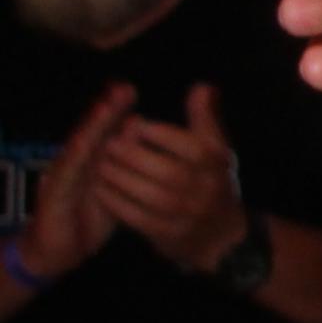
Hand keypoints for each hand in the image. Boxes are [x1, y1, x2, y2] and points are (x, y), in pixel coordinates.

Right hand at [14, 88, 132, 282]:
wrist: (59, 249)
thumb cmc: (91, 214)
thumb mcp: (118, 186)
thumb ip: (130, 161)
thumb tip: (140, 129)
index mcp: (93, 159)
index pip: (105, 130)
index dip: (116, 110)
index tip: (130, 88)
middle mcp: (76, 163)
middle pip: (91, 133)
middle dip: (106, 111)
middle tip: (122, 89)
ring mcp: (62, 177)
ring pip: (77, 148)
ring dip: (90, 128)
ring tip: (104, 108)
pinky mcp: (53, 197)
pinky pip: (65, 177)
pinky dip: (74, 159)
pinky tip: (84, 144)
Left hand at [93, 83, 245, 274]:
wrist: (220, 235)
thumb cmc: (212, 181)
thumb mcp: (216, 149)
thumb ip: (204, 118)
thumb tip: (201, 86)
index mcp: (215, 163)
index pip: (189, 144)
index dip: (157, 132)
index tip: (132, 122)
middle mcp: (203, 188)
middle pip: (164, 169)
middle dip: (131, 154)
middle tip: (108, 142)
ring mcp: (185, 213)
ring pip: (147, 193)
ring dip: (119, 177)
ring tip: (100, 163)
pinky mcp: (166, 233)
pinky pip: (135, 216)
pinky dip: (115, 201)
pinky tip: (101, 188)